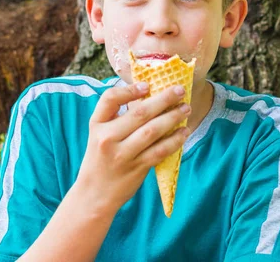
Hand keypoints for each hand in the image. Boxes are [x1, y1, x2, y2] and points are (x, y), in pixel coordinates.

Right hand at [75, 82, 190, 214]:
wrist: (94, 193)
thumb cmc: (100, 158)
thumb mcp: (99, 134)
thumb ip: (117, 117)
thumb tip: (148, 95)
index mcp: (97, 124)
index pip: (110, 99)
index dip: (129, 89)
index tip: (147, 85)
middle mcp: (107, 138)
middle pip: (139, 113)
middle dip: (163, 99)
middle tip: (180, 90)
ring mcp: (122, 154)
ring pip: (152, 131)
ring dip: (172, 117)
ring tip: (186, 109)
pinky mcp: (136, 168)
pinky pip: (160, 151)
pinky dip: (174, 140)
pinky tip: (184, 132)